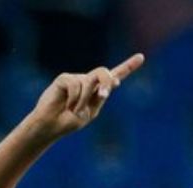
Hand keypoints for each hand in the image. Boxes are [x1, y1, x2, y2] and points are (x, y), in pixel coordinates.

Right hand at [23, 54, 144, 140]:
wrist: (51, 126)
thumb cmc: (69, 121)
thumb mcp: (90, 112)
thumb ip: (101, 96)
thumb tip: (114, 81)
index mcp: (98, 91)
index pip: (115, 76)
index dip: (128, 67)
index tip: (141, 57)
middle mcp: (88, 82)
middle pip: (104, 73)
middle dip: (106, 82)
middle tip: (102, 96)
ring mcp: (76, 79)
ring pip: (88, 82)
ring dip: (83, 100)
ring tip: (74, 110)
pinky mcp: (64, 79)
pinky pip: (75, 84)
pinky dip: (74, 98)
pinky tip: (67, 105)